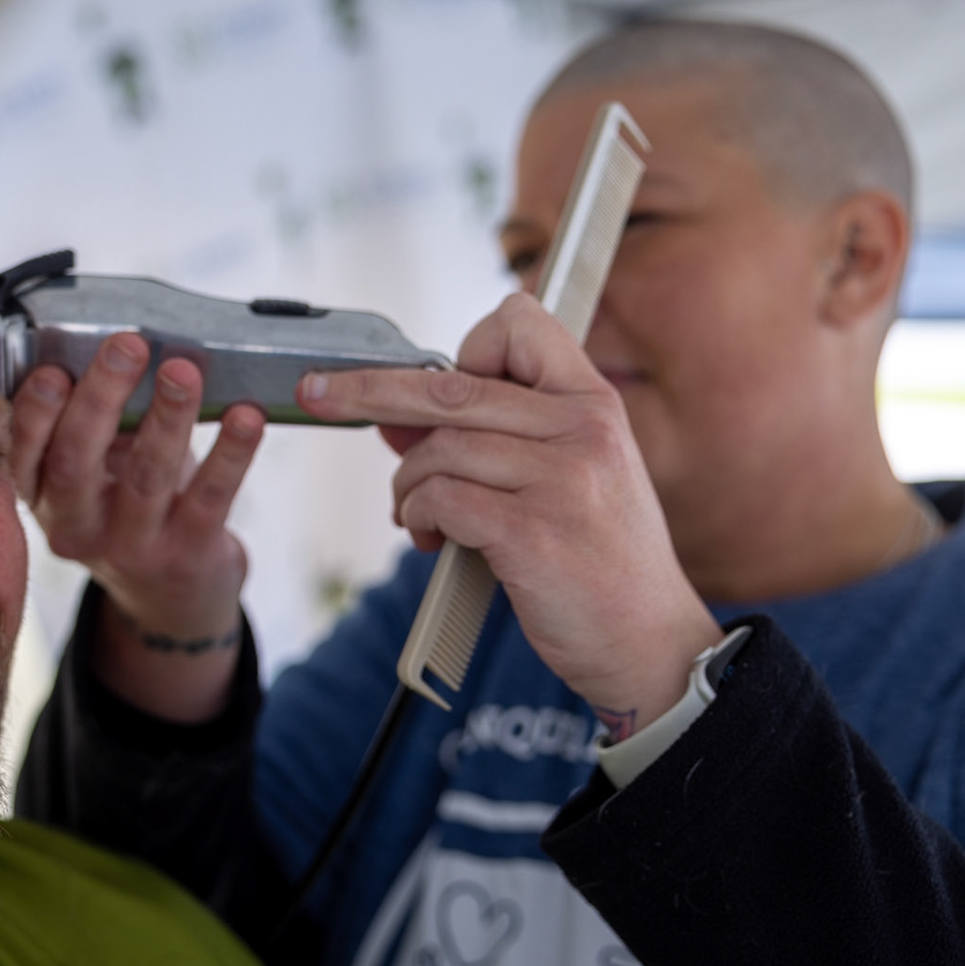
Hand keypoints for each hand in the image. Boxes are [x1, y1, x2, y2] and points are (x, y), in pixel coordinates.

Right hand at [10, 332, 265, 721]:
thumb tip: (115, 350)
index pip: (24, 454)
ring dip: (167, 418)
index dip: (35, 413)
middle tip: (128, 346)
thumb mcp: (94, 474)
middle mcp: (77, 529)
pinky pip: (210, 497)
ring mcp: (131, 548)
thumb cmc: (128, 508)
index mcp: (43, 499)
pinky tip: (246, 417)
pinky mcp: (187, 556)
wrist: (171, 599)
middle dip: (102, 397)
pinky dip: (232, 453)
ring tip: (185, 371)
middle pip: (77, 460)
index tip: (54, 370)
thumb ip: (95, 424)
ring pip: (146, 477)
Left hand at [296, 294, 720, 739]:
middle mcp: (583, 430)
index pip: (520, 324)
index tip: (436, 385)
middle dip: (368, 391)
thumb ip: (490, 438)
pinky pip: (441, 498)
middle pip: (449, 387)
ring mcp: (562, 480)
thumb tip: (392, 411)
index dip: (467, 348)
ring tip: (414, 515)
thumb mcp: (563, 479)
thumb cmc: (599, 561)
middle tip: (316, 394)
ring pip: (438, 450)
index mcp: (594, 404)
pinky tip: (430, 537)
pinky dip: (419, 515)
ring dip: (406, 485)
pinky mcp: (533, 533)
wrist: (648, 641)